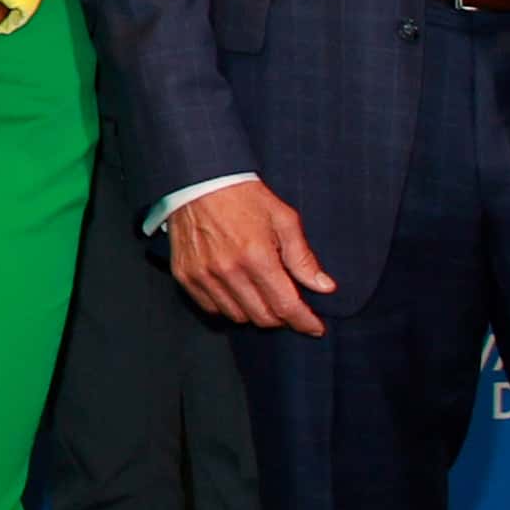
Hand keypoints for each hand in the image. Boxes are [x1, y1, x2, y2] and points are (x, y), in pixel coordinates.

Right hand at [164, 176, 334, 335]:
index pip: (285, 305)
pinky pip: (211, 307)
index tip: (315, 327)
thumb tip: (324, 287)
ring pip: (237, 316)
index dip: (304, 321)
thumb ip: (303, 258)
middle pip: (262, 316)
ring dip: (255, 312)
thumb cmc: (245, 197)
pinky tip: (238, 292)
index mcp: (257, 257)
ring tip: (262, 296)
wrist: (200, 182)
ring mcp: (203, 275)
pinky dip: (229, 306)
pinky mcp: (186, 275)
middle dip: (282, 317)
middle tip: (289, 306)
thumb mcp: (284, 220)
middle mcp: (228, 271)